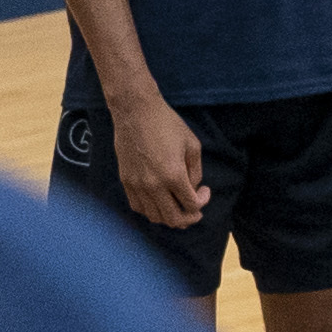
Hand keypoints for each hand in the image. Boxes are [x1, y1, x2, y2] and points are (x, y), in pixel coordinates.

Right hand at [113, 92, 209, 227]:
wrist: (135, 112)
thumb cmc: (167, 124)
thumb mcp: (192, 144)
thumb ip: (196, 171)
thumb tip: (193, 188)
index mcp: (174, 175)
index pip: (192, 205)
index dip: (202, 202)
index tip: (205, 191)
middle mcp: (154, 185)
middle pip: (174, 219)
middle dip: (189, 218)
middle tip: (195, 211)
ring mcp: (138, 185)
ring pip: (155, 217)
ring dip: (169, 217)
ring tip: (177, 208)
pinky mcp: (126, 181)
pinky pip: (138, 207)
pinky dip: (150, 210)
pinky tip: (159, 202)